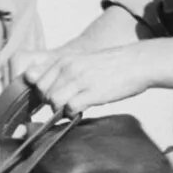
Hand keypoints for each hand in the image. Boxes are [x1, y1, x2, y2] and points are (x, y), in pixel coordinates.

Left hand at [20, 42, 152, 112]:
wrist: (137, 62)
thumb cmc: (110, 65)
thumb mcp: (81, 61)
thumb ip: (62, 72)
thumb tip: (46, 90)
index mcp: (64, 60)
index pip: (35, 80)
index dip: (41, 92)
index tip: (50, 97)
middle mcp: (68, 68)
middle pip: (42, 93)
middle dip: (50, 102)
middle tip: (64, 103)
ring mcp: (79, 80)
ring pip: (53, 101)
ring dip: (61, 109)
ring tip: (73, 107)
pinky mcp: (92, 92)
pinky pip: (70, 108)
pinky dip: (72, 113)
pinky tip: (81, 109)